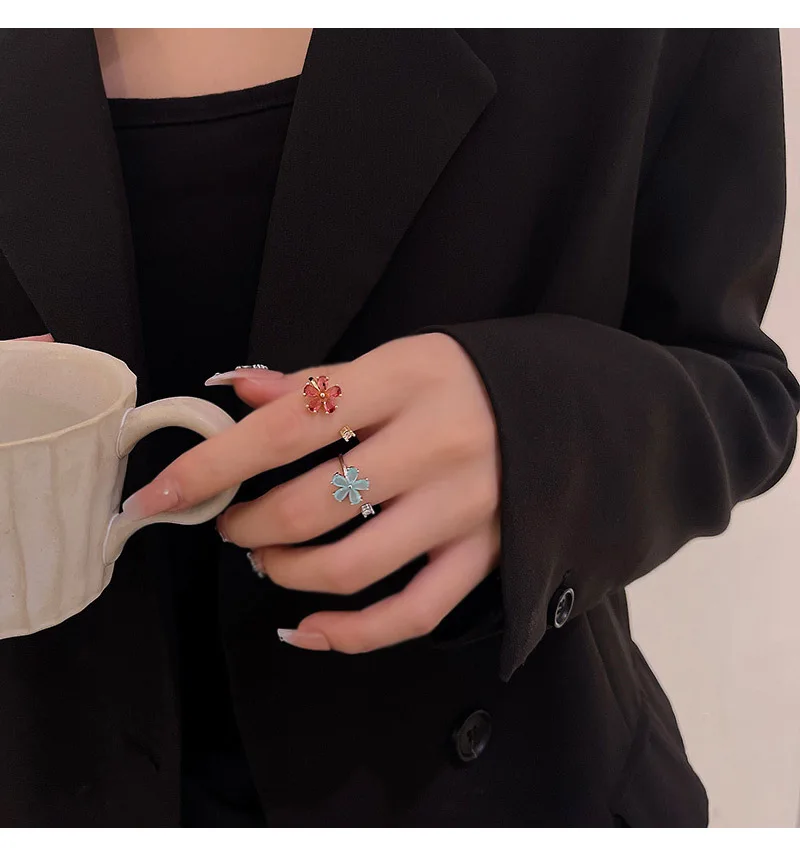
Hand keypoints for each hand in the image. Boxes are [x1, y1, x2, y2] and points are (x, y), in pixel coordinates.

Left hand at [121, 333, 501, 652]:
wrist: (567, 410)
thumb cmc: (467, 381)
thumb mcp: (399, 358)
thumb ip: (318, 381)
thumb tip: (238, 392)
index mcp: (405, 381)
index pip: (289, 425)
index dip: (216, 463)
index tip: (161, 493)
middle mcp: (436, 446)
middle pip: (312, 505)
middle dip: (249, 524)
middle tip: (232, 521)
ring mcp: (463, 508)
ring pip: (353, 566)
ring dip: (287, 571)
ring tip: (268, 557)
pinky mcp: (485, 554)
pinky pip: (413, 613)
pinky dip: (352, 635)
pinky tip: (309, 629)